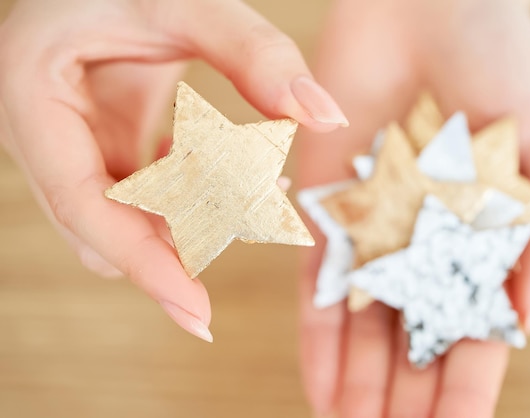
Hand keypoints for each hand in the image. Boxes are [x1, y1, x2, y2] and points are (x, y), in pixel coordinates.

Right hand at [0, 0, 346, 341]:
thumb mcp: (184, 1)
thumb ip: (255, 53)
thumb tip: (324, 115)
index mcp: (32, 98)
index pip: (81, 206)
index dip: (142, 263)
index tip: (198, 315)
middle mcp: (41, 132)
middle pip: (107, 226)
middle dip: (183, 234)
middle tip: (264, 210)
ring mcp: (69, 142)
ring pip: (127, 217)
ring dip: (194, 213)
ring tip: (262, 181)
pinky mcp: (99, 143)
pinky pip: (140, 193)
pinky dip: (189, 191)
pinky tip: (228, 167)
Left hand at [298, 0, 529, 415]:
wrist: (429, 9)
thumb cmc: (501, 68)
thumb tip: (518, 324)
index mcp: (481, 243)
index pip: (474, 333)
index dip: (468, 389)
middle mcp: (424, 248)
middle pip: (412, 343)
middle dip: (405, 402)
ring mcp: (371, 233)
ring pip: (363, 329)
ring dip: (358, 387)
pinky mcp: (324, 211)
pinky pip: (319, 287)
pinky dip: (320, 340)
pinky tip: (320, 390)